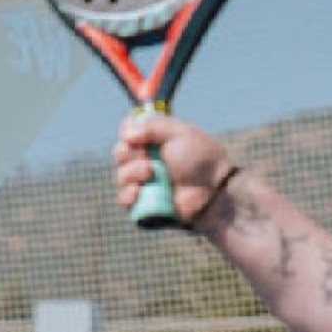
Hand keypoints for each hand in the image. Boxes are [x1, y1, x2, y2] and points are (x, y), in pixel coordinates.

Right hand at [112, 110, 233, 225]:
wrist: (212, 190)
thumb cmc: (200, 160)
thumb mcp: (179, 133)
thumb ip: (152, 126)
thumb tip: (126, 134)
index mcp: (155, 141)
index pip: (128, 131)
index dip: (127, 131)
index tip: (134, 133)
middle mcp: (146, 160)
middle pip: (119, 153)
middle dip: (127, 153)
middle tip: (145, 156)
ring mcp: (144, 184)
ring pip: (120, 176)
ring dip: (131, 173)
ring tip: (150, 174)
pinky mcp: (143, 205)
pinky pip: (123, 200)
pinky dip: (128, 195)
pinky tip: (139, 192)